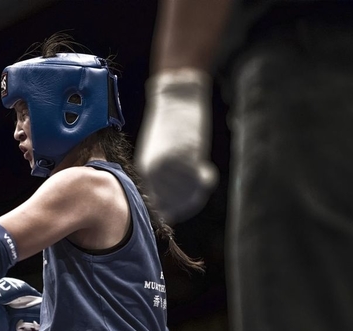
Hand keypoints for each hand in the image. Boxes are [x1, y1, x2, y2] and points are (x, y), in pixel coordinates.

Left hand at [135, 68, 218, 223]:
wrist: (176, 98)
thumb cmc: (169, 126)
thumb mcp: (157, 152)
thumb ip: (161, 177)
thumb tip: (167, 203)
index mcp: (144, 170)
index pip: (157, 204)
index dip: (173, 210)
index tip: (185, 205)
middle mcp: (154, 171)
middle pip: (173, 203)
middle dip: (187, 203)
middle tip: (198, 191)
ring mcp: (170, 165)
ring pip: (187, 195)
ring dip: (198, 192)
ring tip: (204, 180)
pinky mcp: (186, 155)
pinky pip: (198, 181)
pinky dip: (206, 181)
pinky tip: (208, 170)